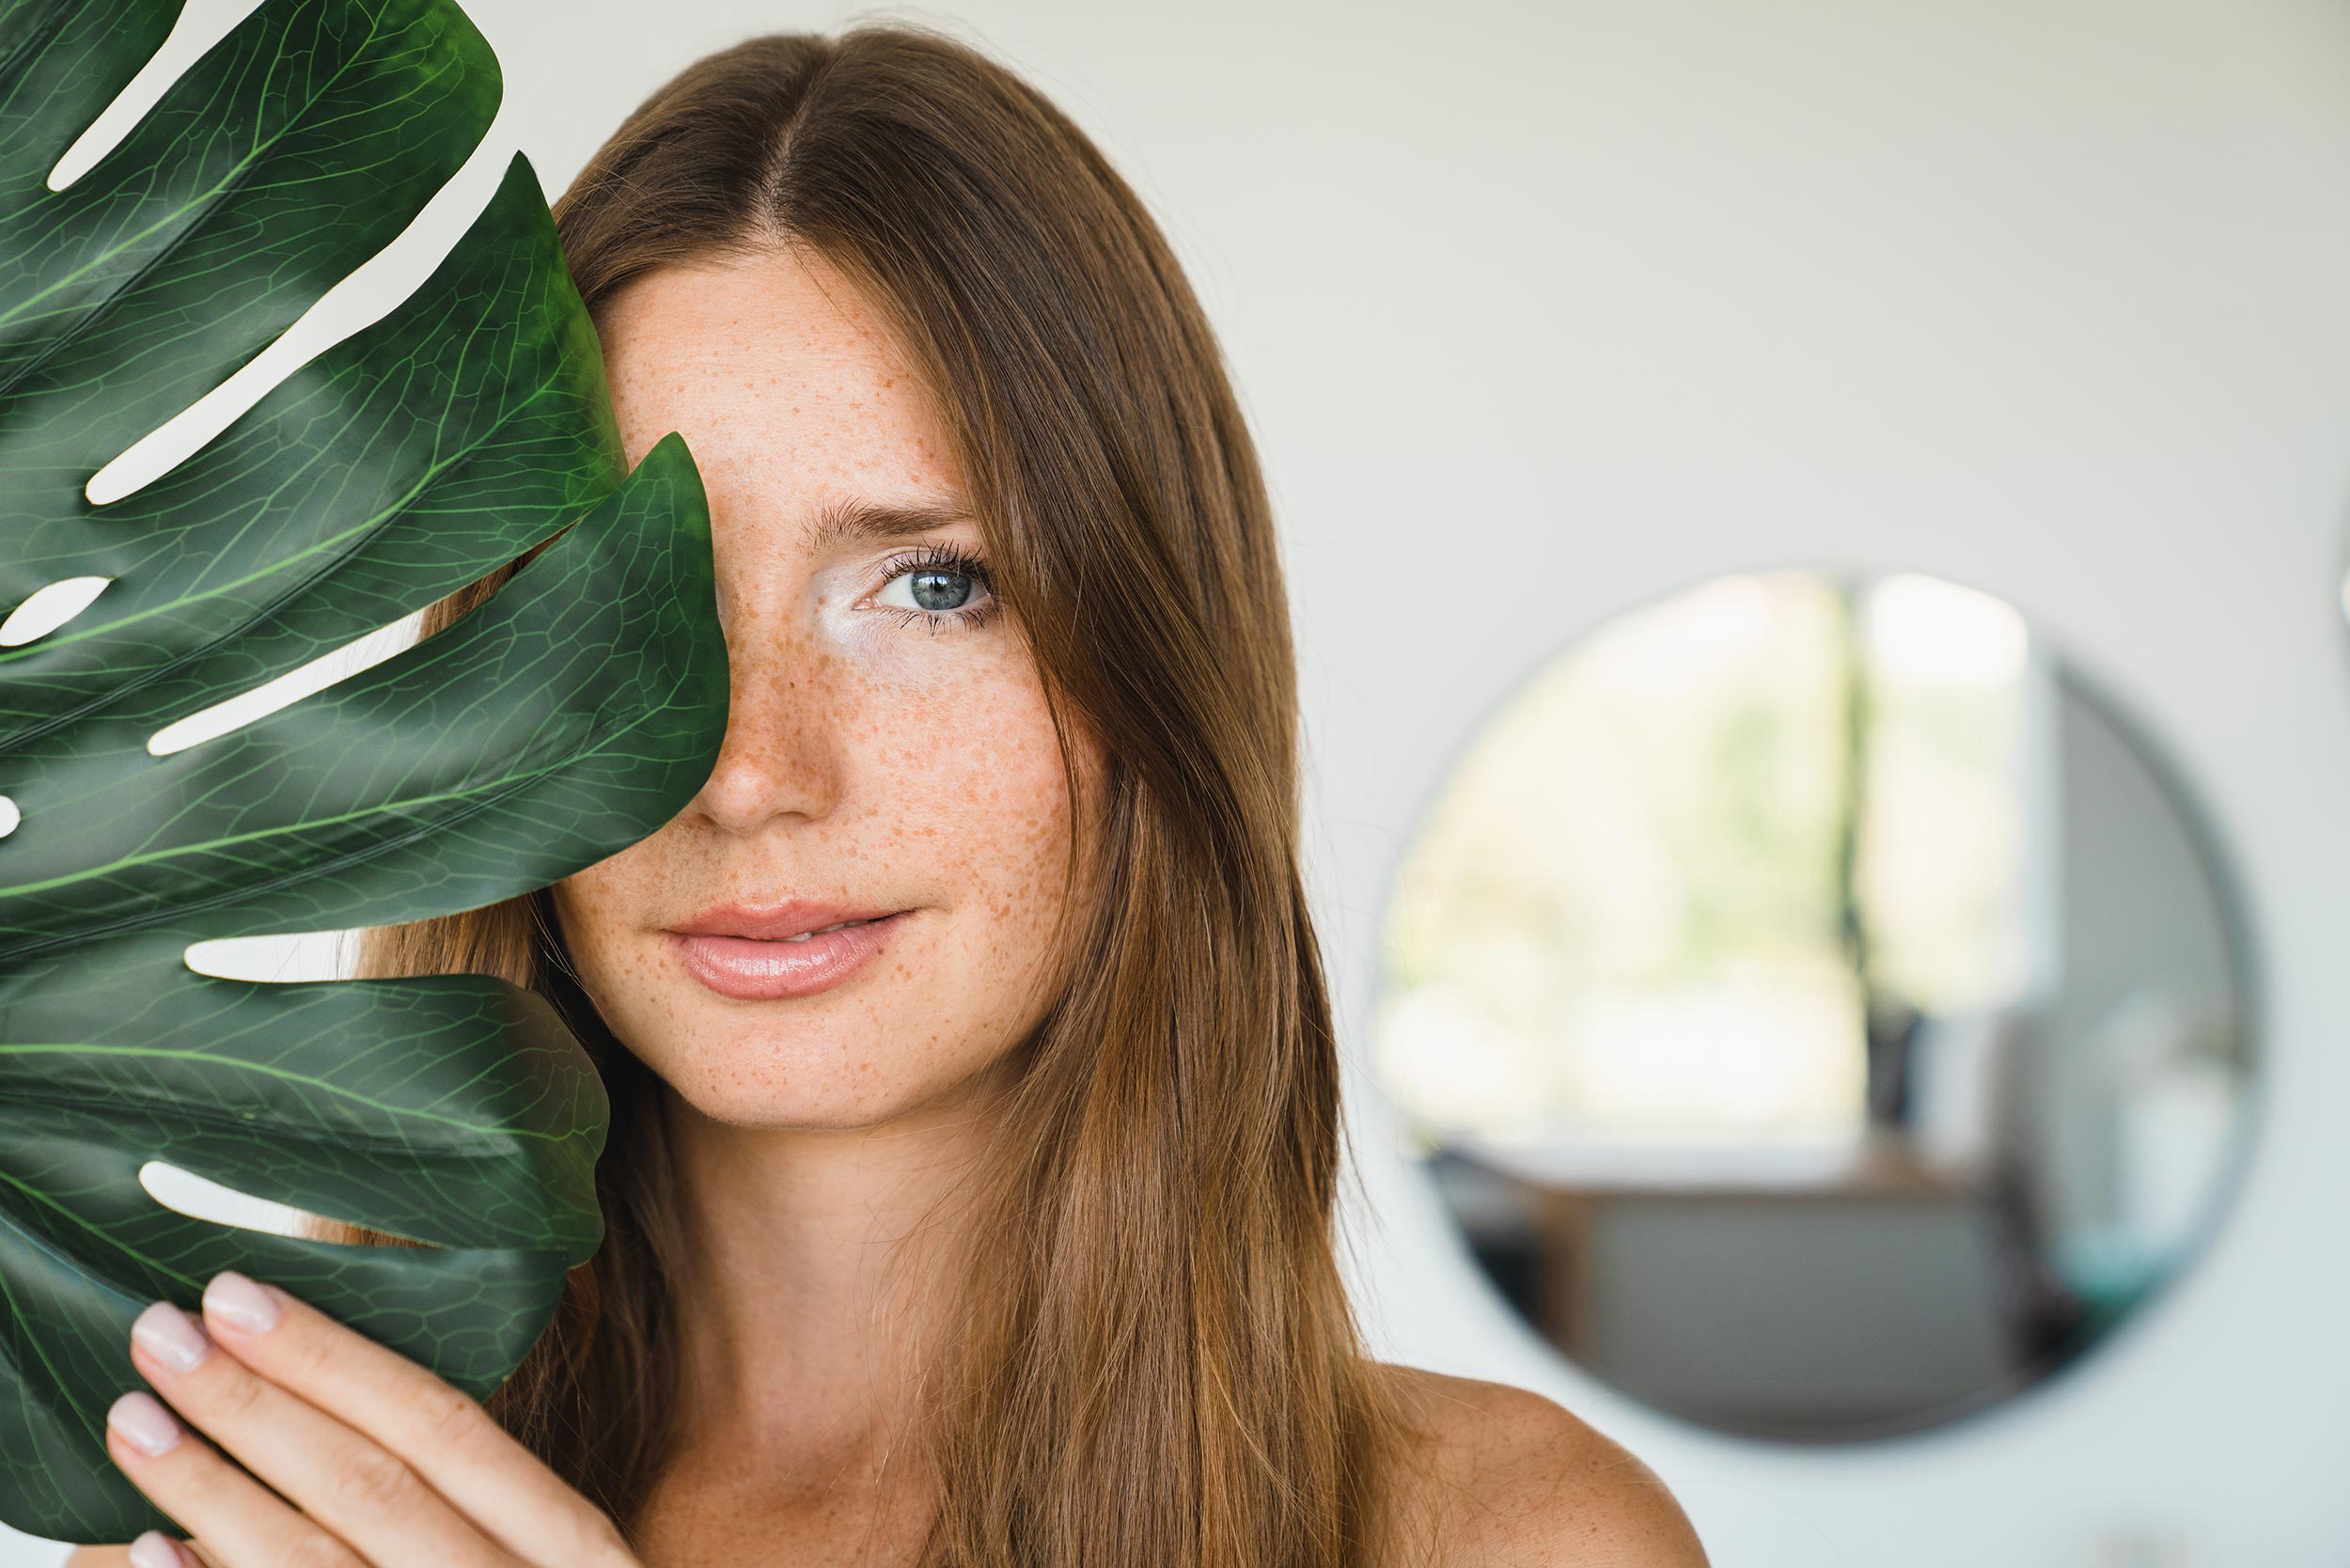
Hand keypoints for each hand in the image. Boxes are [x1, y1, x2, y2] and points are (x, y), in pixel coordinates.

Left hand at [103, 1271, 639, 1567]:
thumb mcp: (548, 1567)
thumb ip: (476, 1502)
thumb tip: (335, 1387)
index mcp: (573, 1552)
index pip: (445, 1427)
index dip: (337, 1359)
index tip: (237, 1295)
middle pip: (373, 1488)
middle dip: (257, 1404)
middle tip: (157, 1334)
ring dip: (211, 1490)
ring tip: (133, 1422)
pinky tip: (146, 1553)